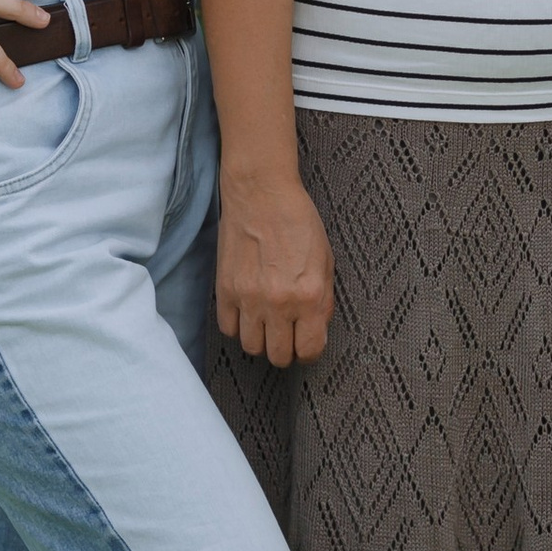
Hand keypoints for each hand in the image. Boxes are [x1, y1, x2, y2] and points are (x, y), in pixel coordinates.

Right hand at [217, 169, 334, 367]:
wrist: (261, 194)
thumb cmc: (298, 222)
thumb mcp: (326, 260)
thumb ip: (324, 300)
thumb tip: (317, 329)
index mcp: (309, 295)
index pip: (310, 349)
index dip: (311, 352)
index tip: (307, 344)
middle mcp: (279, 302)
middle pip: (279, 356)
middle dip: (287, 350)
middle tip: (288, 336)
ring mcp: (249, 298)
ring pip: (252, 347)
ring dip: (262, 340)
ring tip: (267, 324)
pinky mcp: (225, 290)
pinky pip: (229, 328)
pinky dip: (239, 326)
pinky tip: (248, 312)